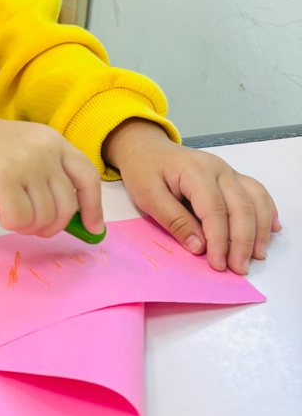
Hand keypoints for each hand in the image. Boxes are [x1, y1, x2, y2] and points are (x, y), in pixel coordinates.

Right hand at [0, 111, 103, 237]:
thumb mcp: (27, 150)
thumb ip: (51, 176)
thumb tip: (78, 219)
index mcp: (54, 141)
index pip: (87, 177)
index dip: (94, 207)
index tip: (94, 229)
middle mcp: (44, 150)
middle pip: (67, 206)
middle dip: (51, 226)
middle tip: (31, 225)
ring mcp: (25, 164)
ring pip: (44, 218)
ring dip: (27, 226)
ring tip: (9, 212)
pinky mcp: (3, 181)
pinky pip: (20, 221)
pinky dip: (10, 223)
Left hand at [103, 119, 281, 273]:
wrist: (146, 147)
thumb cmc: (144, 169)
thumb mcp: (148, 196)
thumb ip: (174, 220)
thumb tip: (198, 247)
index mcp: (195, 171)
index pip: (214, 210)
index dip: (219, 240)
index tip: (218, 264)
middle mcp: (218, 169)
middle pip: (241, 207)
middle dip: (242, 241)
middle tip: (239, 269)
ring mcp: (228, 171)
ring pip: (255, 200)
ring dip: (259, 229)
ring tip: (257, 255)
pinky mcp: (231, 177)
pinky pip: (256, 192)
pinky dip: (267, 211)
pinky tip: (271, 229)